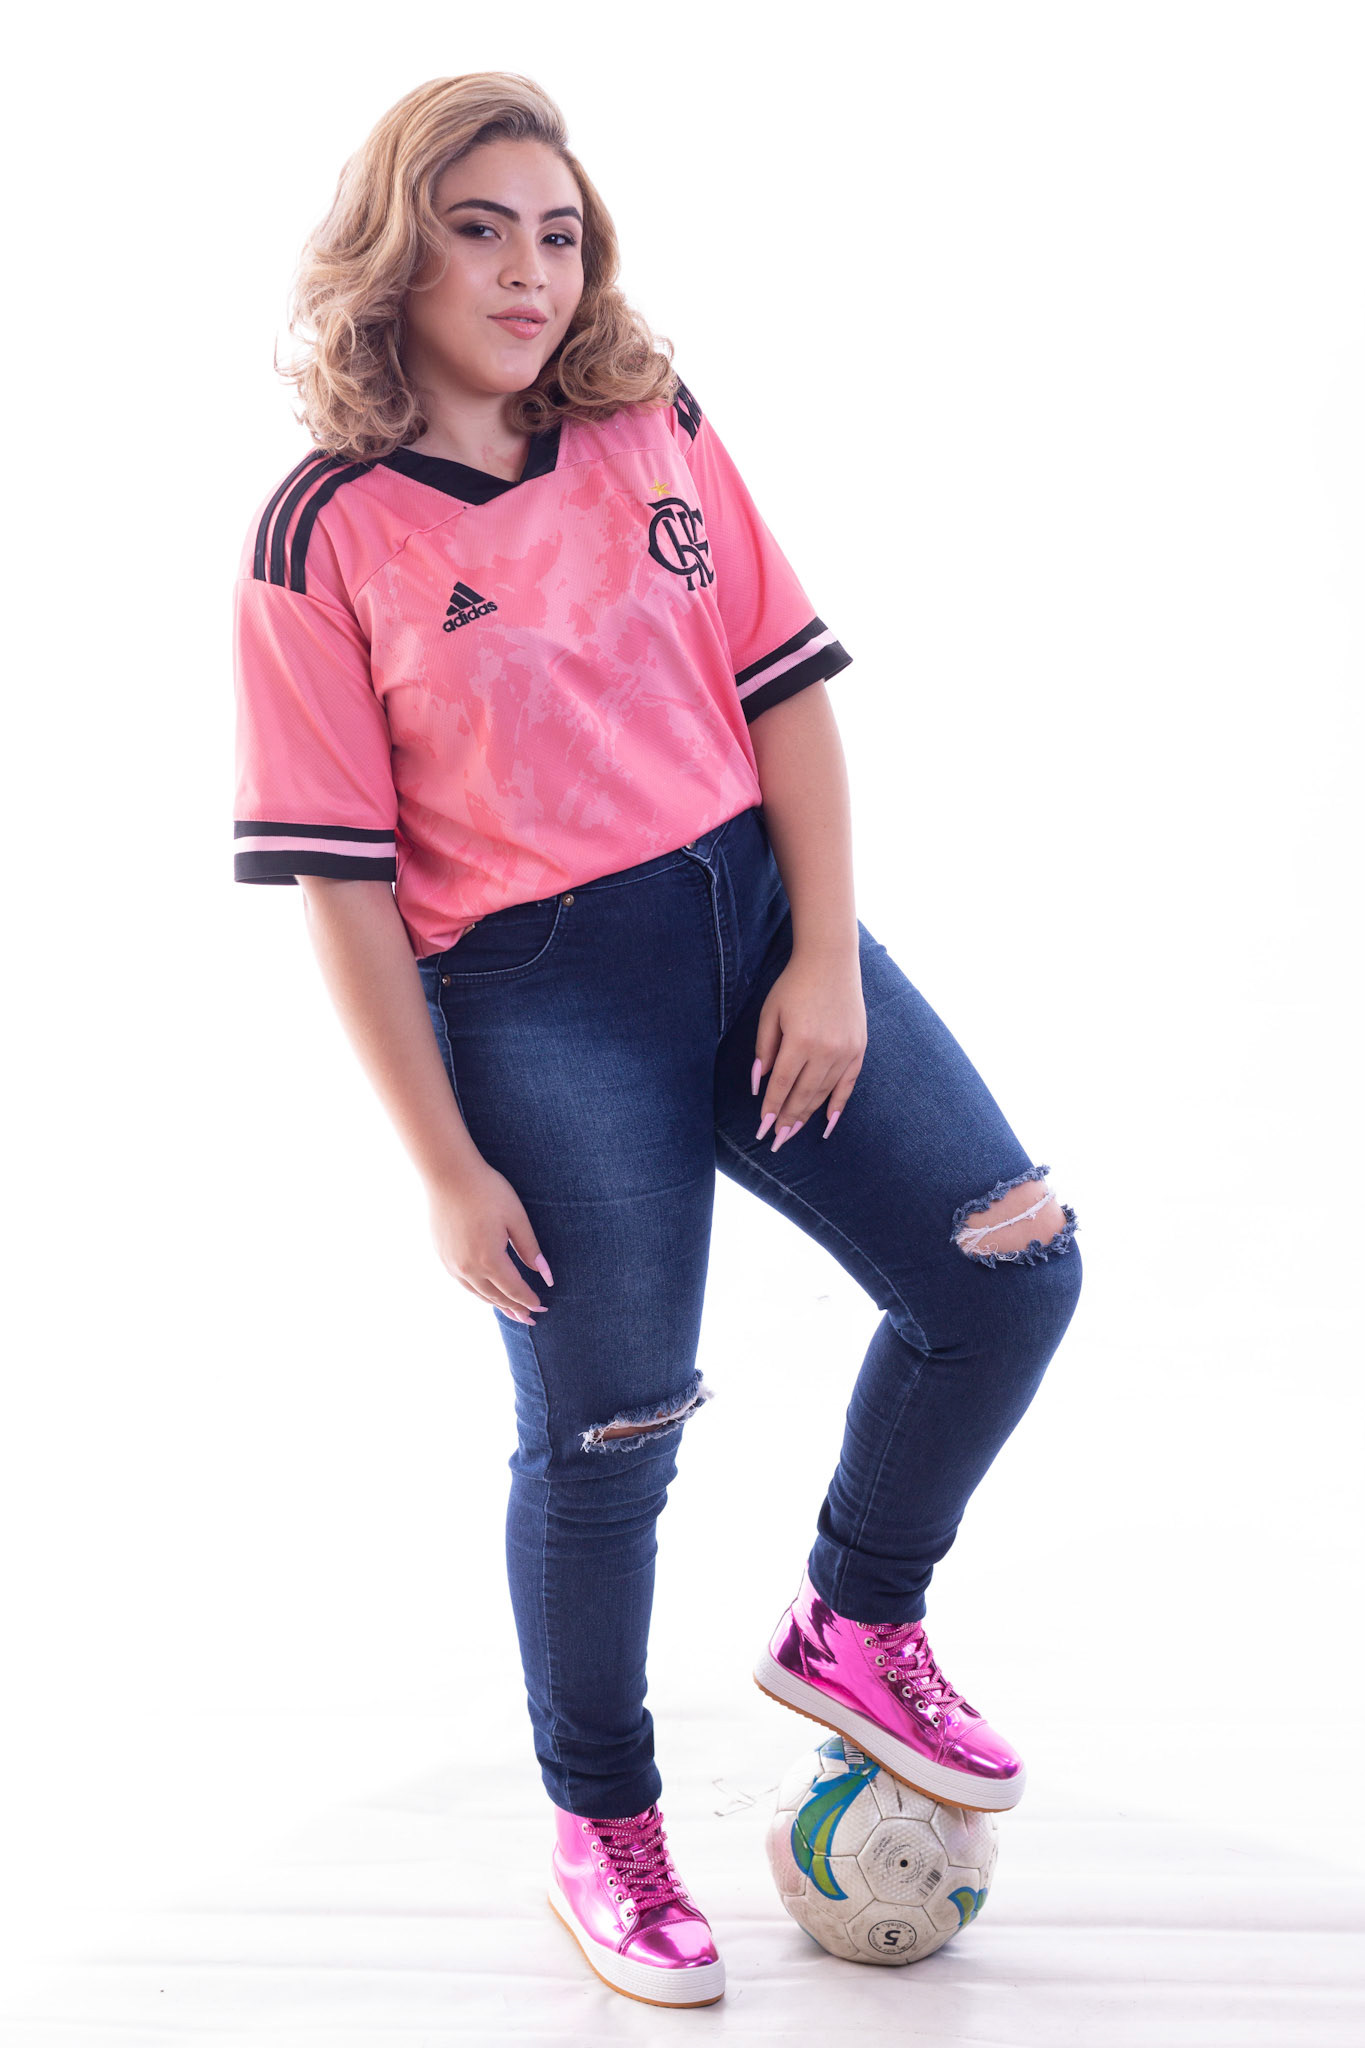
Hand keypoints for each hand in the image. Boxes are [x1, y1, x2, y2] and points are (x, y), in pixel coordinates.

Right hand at [427, 1159, 553, 1325]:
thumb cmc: (487, 1191)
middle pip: (496, 1297)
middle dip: (515, 1309)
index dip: (529, 1300)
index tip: (541, 1307)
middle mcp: (468, 1268)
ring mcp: (452, 1264)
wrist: (448, 1174)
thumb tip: (546, 1276)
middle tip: (530, 1319)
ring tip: (511, 1312)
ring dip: (496, 1304)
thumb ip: (530, 1249)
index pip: (515, 1290)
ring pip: (478, 1294)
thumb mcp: (516, 1217)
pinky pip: (463, 1283)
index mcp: (490, 1259)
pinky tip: (486, 1292)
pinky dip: (478, 1292)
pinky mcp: (442, 1256)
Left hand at [751, 943, 866, 1150]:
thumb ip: (764, 1049)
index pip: (782, 1085)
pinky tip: (827, 1124)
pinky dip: (837, 1106)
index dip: (772, 1109)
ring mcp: (845, 1051)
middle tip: (777, 1141)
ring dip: (807, 1115)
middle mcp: (825, 1050)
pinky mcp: (858, 1049)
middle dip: (788, 1120)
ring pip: (824, 1093)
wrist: (831, 962)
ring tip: (793, 1133)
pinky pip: (848, 1085)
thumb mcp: (770, 1013)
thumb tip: (758, 1084)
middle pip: (803, 1095)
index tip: (763, 1129)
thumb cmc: (794, 985)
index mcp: (800, 1040)